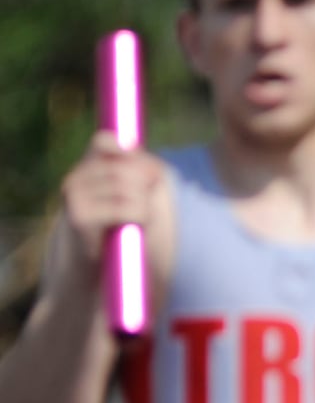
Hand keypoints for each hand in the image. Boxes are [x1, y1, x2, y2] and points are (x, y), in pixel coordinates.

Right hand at [59, 132, 160, 264]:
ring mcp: (74, 197)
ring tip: (139, 217)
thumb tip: (152, 169)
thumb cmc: (123, 222)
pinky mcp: (80, 217)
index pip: (103, 142)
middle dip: (147, 185)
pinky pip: (127, 208)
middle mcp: (75, 178)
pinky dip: (141, 217)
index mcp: (86, 167)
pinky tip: (136, 225)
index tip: (148, 173)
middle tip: (146, 204)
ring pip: (129, 188)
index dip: (129, 152)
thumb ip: (141, 168)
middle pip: (127, 169)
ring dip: (145, 204)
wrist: (101, 260)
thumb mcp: (133, 190)